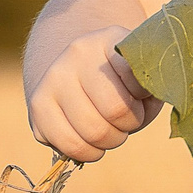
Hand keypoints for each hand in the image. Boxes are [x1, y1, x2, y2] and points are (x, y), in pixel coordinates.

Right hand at [26, 27, 162, 160]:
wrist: (81, 71)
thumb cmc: (125, 80)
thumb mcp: (145, 74)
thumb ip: (154, 87)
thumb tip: (146, 102)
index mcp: (109, 39)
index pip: (136, 74)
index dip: (146, 95)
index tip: (143, 93)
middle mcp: (76, 54)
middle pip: (115, 110)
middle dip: (130, 124)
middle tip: (129, 118)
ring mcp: (52, 78)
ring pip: (93, 132)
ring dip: (111, 141)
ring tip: (112, 130)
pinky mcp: (38, 106)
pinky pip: (69, 145)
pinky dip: (89, 153)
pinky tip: (93, 143)